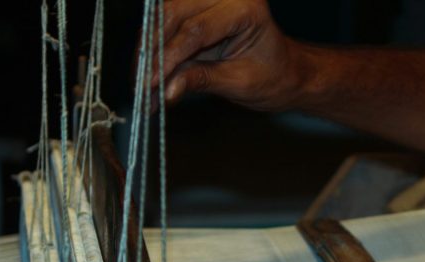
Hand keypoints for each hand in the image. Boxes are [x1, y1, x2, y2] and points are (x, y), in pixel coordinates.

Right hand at [155, 0, 300, 109]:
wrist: (285, 72)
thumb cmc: (273, 77)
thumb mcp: (239, 84)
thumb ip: (202, 81)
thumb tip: (166, 90)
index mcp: (245, 8)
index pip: (196, 29)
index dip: (168, 57)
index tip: (149, 83)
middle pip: (174, 15)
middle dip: (153, 52)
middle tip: (139, 85)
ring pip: (165, 15)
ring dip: (150, 49)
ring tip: (141, 83)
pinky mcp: (200, 3)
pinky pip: (169, 20)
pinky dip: (157, 46)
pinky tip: (149, 71)